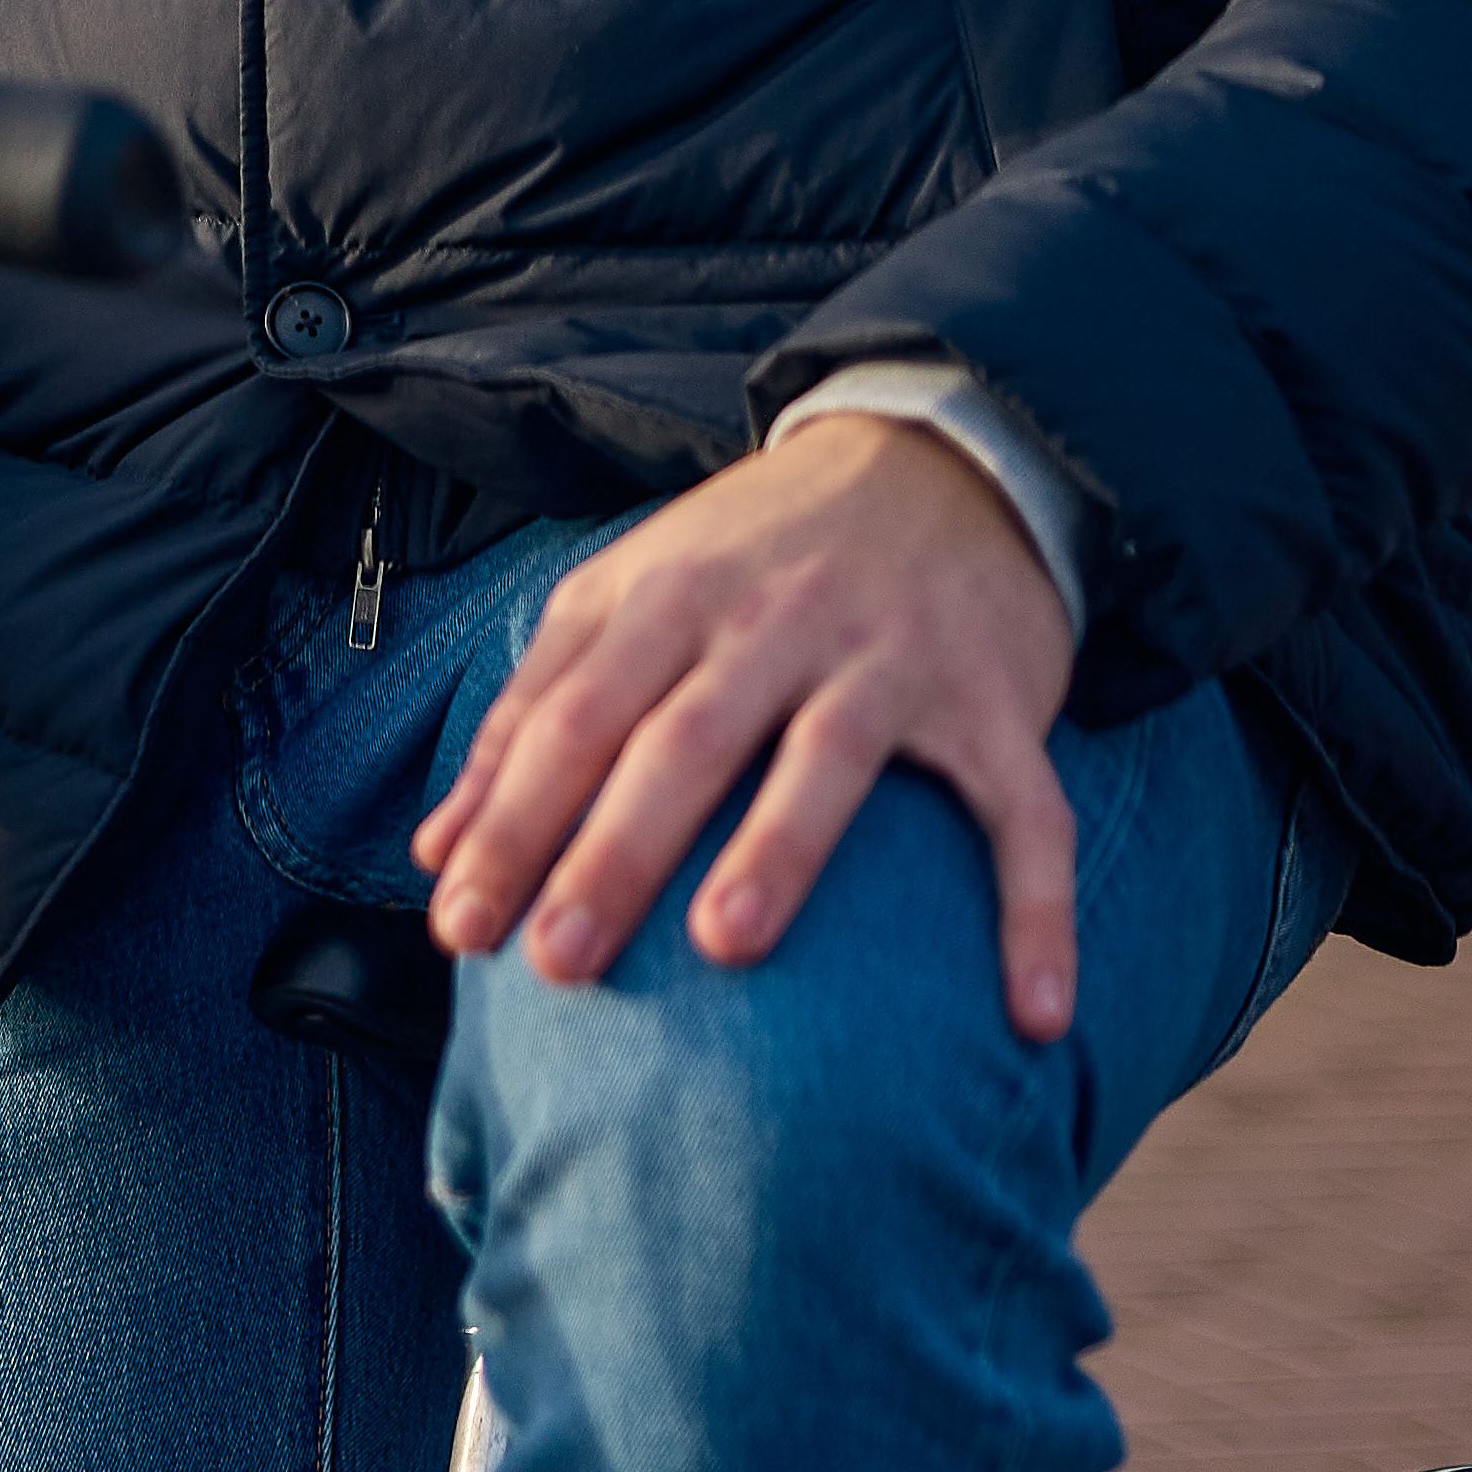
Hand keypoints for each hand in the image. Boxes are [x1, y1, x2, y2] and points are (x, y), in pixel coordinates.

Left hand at [414, 410, 1083, 1038]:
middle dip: (613, 850)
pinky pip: (1023, 815)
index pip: (571, 719)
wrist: (936, 457)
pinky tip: (1033, 1014)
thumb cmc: (752, 556)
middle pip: (680, 740)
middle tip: (556, 962)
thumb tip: (437, 852)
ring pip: (830, 758)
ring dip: (778, 850)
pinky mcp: (997, 703)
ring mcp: (889, 659)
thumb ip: (529, 715)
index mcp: (668, 598)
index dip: (511, 822)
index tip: (460, 929)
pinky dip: (1034, 911)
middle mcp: (774, 622)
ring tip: (725, 946)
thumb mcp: (624, 598)